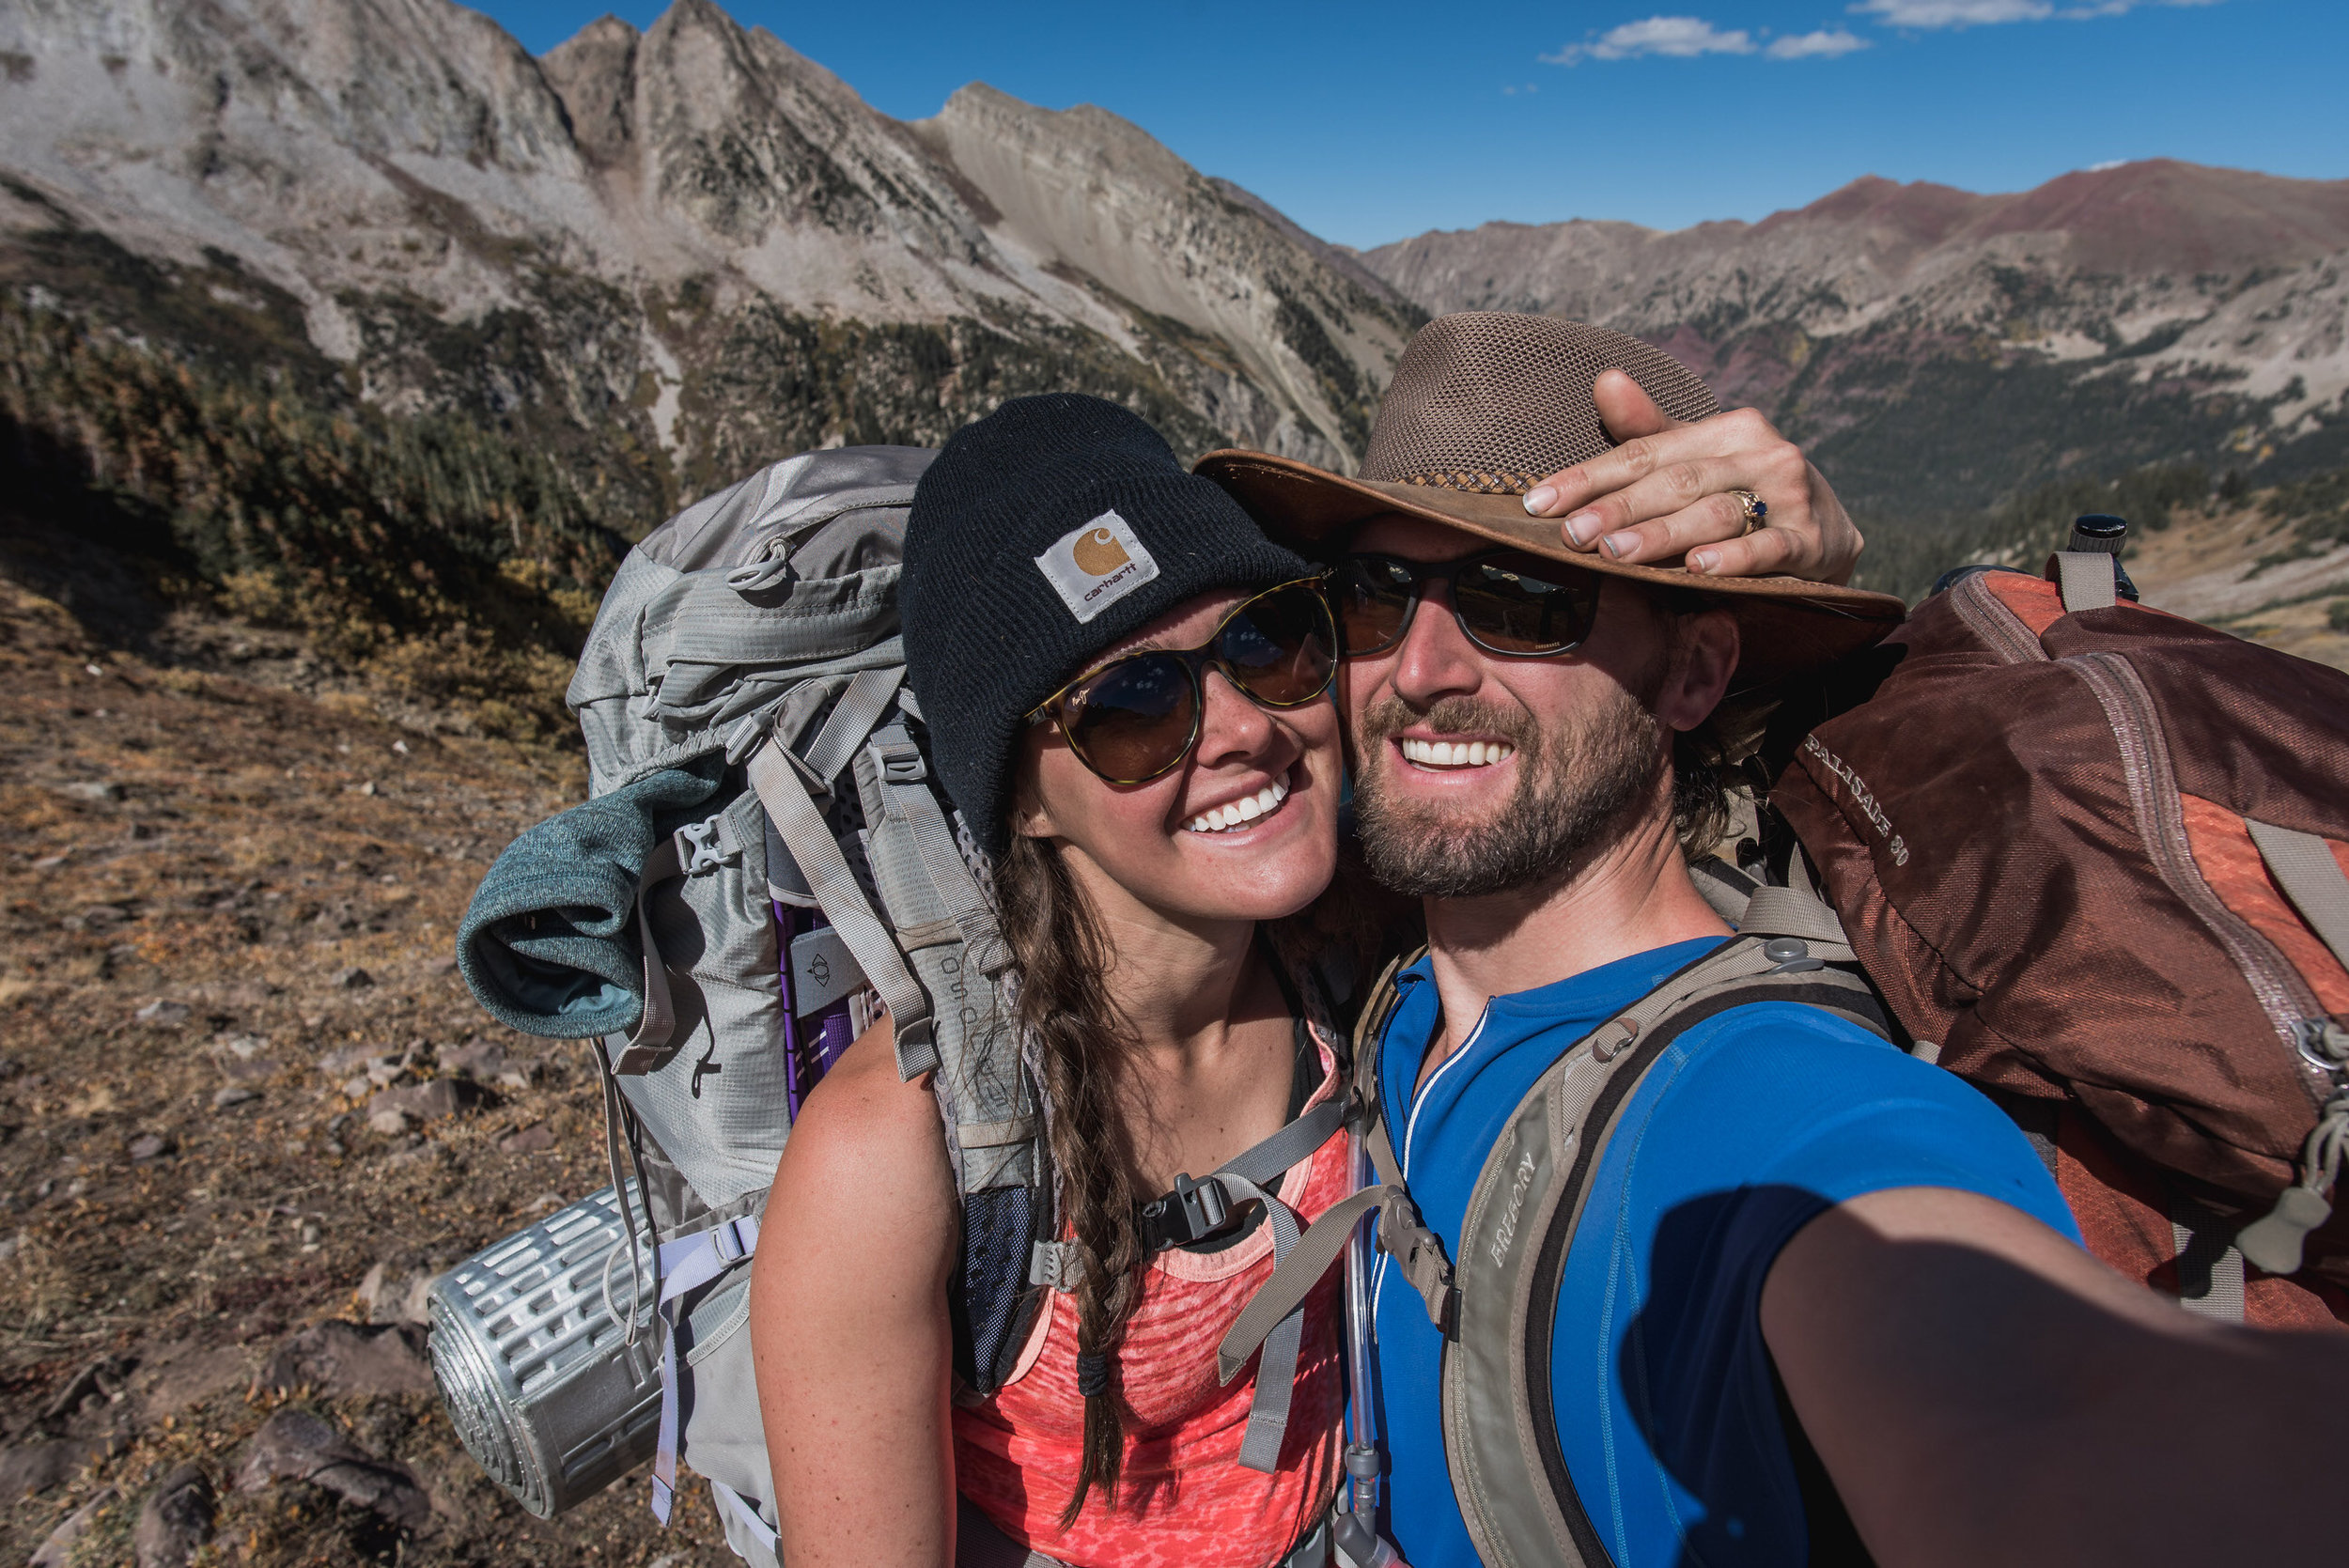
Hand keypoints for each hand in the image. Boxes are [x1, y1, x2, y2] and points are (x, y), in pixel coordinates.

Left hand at [1519, 370, 1862, 583]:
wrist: (1829, 531)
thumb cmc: (1747, 492)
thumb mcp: (1700, 459)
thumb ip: (1651, 430)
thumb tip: (1605, 381)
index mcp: (1727, 429)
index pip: (1644, 452)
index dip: (1588, 477)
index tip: (1539, 503)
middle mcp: (1760, 452)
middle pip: (1675, 482)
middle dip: (1618, 509)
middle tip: (1571, 533)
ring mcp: (1790, 495)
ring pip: (1714, 513)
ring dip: (1662, 535)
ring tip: (1616, 553)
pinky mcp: (1812, 539)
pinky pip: (1769, 548)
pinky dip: (1735, 558)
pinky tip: (1698, 569)